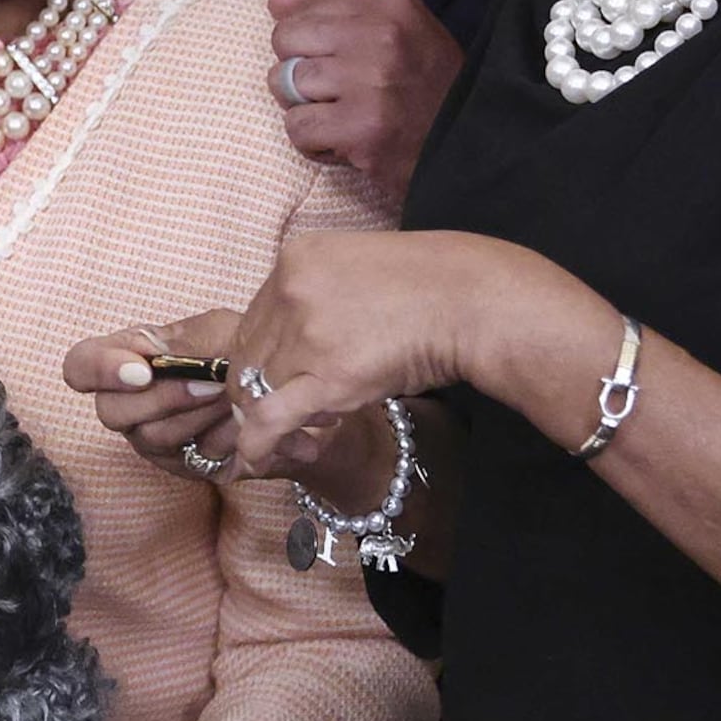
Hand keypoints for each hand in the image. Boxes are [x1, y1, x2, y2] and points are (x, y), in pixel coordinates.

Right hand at [61, 315, 255, 481]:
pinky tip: (238, 419)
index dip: (99, 370)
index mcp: (123, 358)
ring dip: (196, 415)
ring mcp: (147, 436)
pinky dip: (215, 437)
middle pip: (110, 411)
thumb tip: (154, 360)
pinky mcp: (177, 463)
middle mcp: (125, 401)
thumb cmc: (235, 348)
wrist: (275, 386)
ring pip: (151, 436)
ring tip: (232, 395)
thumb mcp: (214, 330)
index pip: (79, 367)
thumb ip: (182, 343)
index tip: (142, 370)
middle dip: (164, 397)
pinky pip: (184, 458)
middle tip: (210, 385)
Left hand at [212, 229, 511, 473]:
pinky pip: (270, 418)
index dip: (266, 356)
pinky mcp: (330, 377)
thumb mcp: (359, 268)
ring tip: (318, 418)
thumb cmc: (431, 286)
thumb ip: (320, 293)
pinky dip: (257, 444)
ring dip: (276, 414)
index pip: (252, 320)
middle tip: (299, 406)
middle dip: (263, 389)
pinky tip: (253, 460)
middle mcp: (290, 292)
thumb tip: (298, 335)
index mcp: (294, 259)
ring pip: (257, 389)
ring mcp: (306, 334)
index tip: (289, 375)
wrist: (473, 301)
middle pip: (247, 356)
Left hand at [266, 0, 464, 198]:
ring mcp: (371, 83)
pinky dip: (312, 141)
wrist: (469, 147)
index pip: (308, 6)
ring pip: (285, 83)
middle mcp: (381, 37)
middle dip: (296, 69)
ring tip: (339, 116)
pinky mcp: (361, 129)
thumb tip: (276, 2)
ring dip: (303, 107)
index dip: (306, 38)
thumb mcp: (398, 33)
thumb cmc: (427, 89)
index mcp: (392, 7)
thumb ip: (335, 12)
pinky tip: (342, 141)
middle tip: (331, 91)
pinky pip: (297, 127)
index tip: (334, 60)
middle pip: (286, 40)